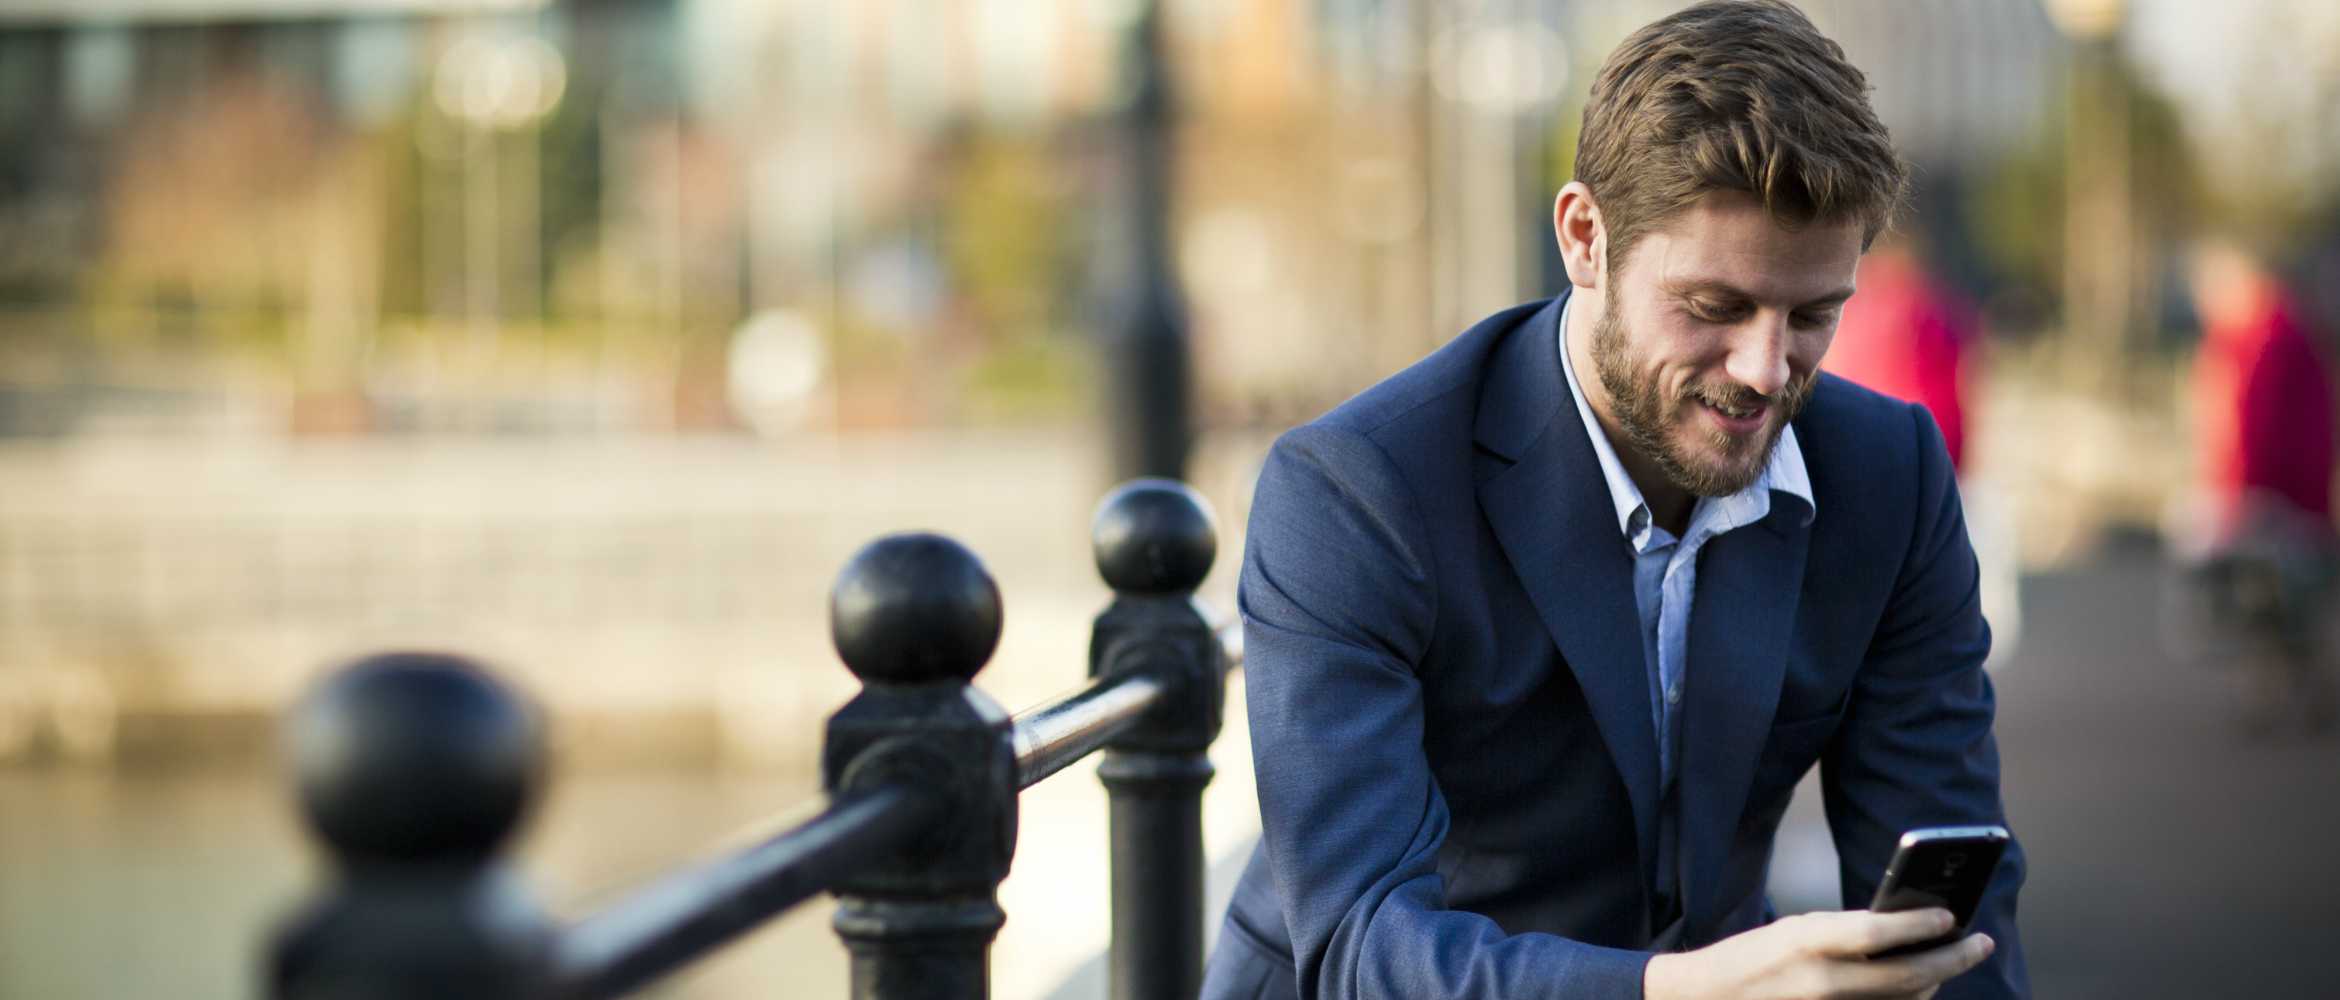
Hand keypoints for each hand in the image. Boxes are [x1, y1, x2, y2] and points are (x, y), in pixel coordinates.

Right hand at [1643, 908, 1994, 999]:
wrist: (1710, 999)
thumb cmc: (1754, 958)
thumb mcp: (1794, 931)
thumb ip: (1845, 932)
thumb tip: (1904, 930)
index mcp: (1806, 942)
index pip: (1876, 932)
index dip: (1919, 925)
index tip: (1952, 915)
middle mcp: (1821, 981)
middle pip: (1907, 977)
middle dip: (1952, 959)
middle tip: (1980, 942)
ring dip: (1936, 981)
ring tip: (1951, 959)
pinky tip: (1922, 986)